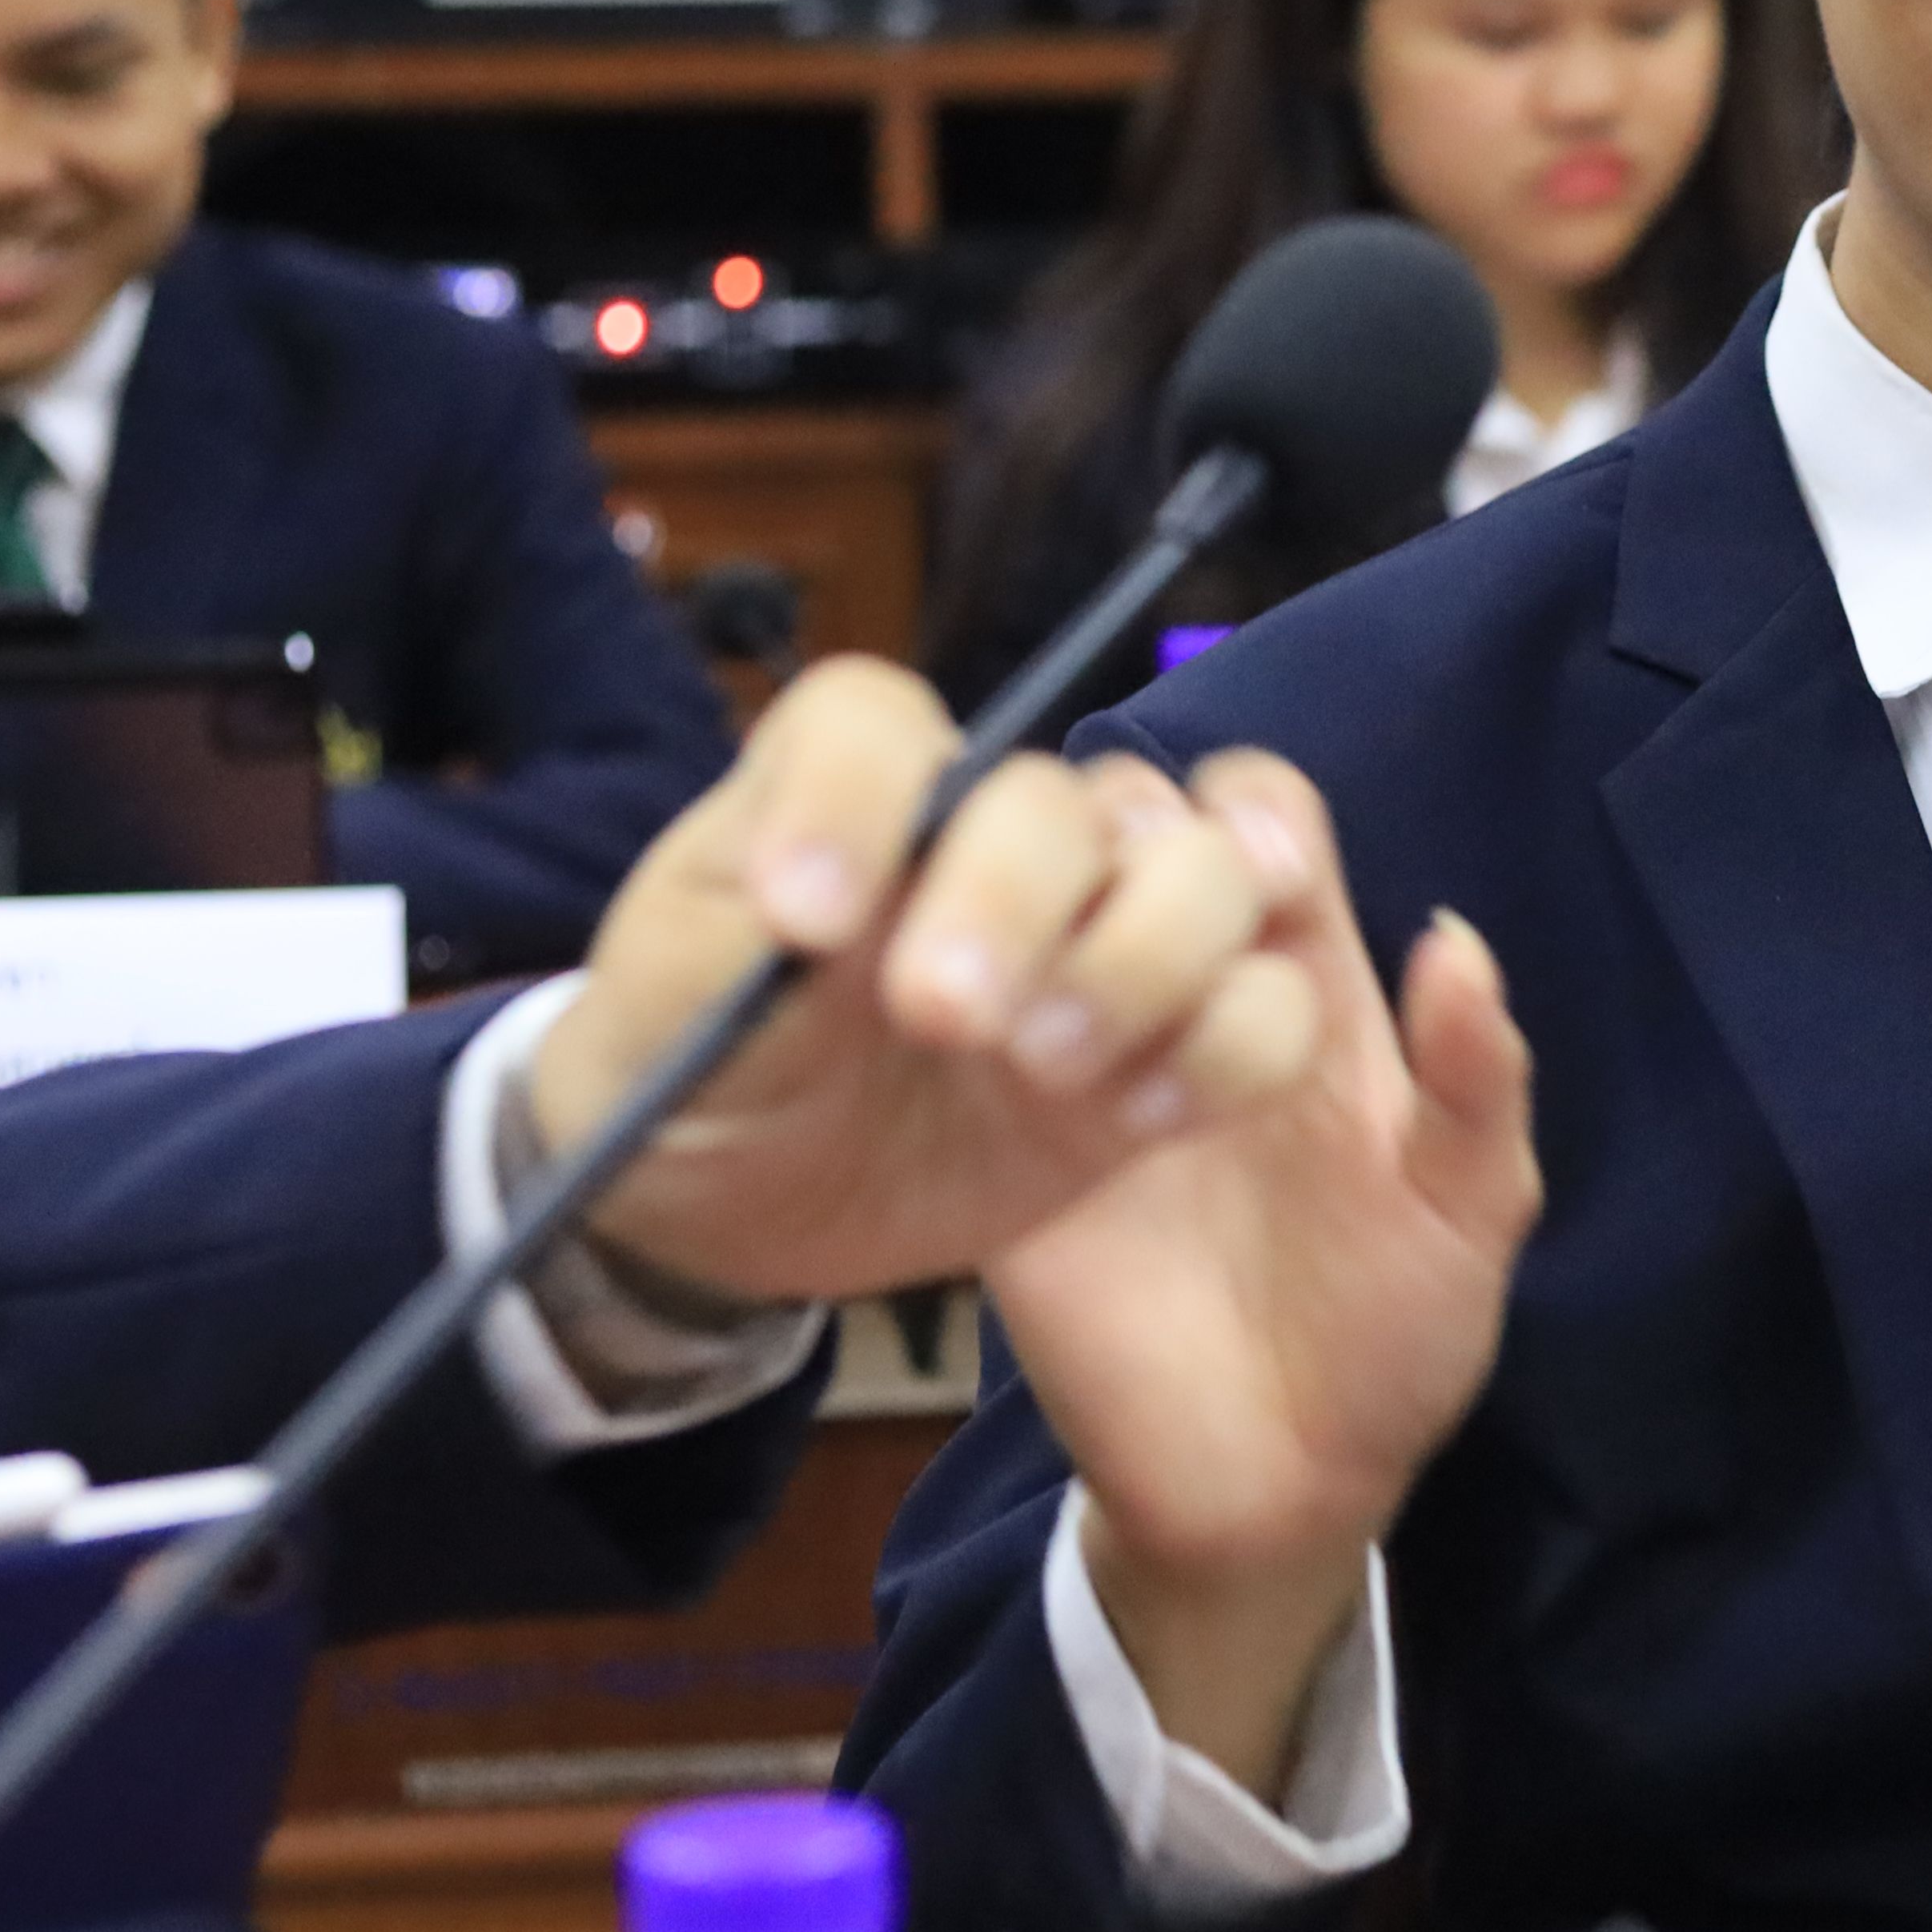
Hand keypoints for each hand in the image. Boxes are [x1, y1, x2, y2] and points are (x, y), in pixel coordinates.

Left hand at [535, 657, 1336, 1307]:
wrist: (738, 1211)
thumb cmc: (690, 1072)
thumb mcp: (658, 1007)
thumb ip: (724, 937)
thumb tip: (825, 912)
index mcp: (857, 796)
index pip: (876, 720)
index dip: (855, 799)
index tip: (809, 924)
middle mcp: (996, 840)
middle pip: (1075, 799)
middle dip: (1020, 899)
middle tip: (941, 1018)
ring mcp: (1101, 937)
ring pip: (1215, 871)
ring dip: (1148, 960)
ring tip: (1042, 1066)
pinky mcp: (1168, 1047)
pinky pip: (1273, 1008)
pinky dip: (1227, 1050)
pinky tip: (1132, 1117)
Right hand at [976, 752, 1541, 1789]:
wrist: (1269, 1492)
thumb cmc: (1395, 1341)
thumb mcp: (1468, 1220)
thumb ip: (1477, 1090)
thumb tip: (1454, 939)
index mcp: (1306, 986)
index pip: (1266, 823)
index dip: (1253, 814)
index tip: (1262, 886)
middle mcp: (1178, 986)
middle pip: (1127, 828)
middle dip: (1125, 845)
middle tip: (1129, 939)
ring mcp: (1074, 1053)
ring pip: (1023, 899)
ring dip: (1026, 916)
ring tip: (1054, 1029)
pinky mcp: (992, 1141)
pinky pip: (945, 1031)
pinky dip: (946, 1006)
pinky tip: (967, 1046)